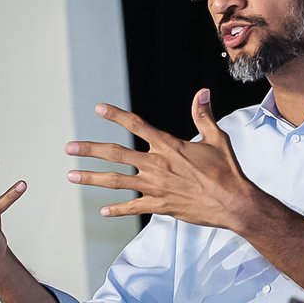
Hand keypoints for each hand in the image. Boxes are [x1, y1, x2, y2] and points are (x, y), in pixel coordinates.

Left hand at [64, 89, 260, 230]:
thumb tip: (202, 92)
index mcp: (168, 145)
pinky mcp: (160, 206)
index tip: (98, 108)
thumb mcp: (216, 138)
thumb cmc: (227, 170)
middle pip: (115, 154)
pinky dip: (117, 210)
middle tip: (69, 148)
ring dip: (91, 178)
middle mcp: (157, 165)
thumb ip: (203, 115)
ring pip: (116, 182)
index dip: (116, 115)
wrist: (234, 203)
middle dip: (89, 150)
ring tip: (71, 175)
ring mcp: (156, 187)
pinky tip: (103, 211)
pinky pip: (133, 207)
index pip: (136, 125)